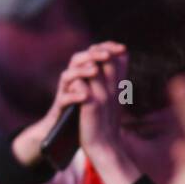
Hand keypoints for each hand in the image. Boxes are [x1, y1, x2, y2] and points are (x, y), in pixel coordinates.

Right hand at [11, 42, 123, 166]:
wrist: (65, 135)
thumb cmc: (85, 112)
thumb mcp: (100, 91)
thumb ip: (109, 75)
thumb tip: (125, 55)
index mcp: (82, 75)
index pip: (92, 54)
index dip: (106, 48)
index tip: (123, 49)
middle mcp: (72, 81)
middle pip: (77, 59)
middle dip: (92, 55)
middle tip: (107, 55)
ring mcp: (64, 94)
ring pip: (67, 76)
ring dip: (81, 71)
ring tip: (95, 71)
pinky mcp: (59, 109)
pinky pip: (63, 99)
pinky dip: (73, 96)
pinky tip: (84, 96)